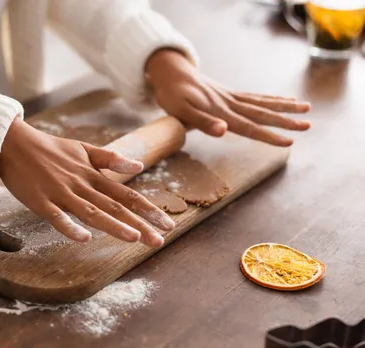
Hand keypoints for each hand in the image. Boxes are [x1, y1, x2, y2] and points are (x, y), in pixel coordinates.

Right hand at [0, 117, 175, 246]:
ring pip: (91, 212)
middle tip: (159, 241)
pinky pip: (57, 217)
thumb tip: (139, 167)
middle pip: (114, 207)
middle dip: (139, 224)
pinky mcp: (40, 201)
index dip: (147, 209)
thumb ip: (110, 159)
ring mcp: (61, 193)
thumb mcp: (83, 149)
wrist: (13, 142)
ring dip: (113, 225)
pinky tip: (84, 238)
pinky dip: (70, 227)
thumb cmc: (49, 148)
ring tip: (134, 238)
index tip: (166, 223)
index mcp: (92, 174)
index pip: (126, 194)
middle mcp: (81, 184)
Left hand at [145, 49, 310, 145]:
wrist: (171, 73)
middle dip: (286, 120)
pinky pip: (254, 97)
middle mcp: (230, 104)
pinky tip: (283, 100)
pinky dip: (270, 99)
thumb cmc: (173, 96)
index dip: (268, 136)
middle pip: (262, 113)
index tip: (289, 142)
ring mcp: (230, 97)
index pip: (249, 127)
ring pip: (262, 102)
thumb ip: (203, 122)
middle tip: (308, 125)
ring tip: (306, 107)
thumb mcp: (182, 112)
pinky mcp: (228, 94)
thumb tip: (224, 131)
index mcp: (221, 112)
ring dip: (284, 106)